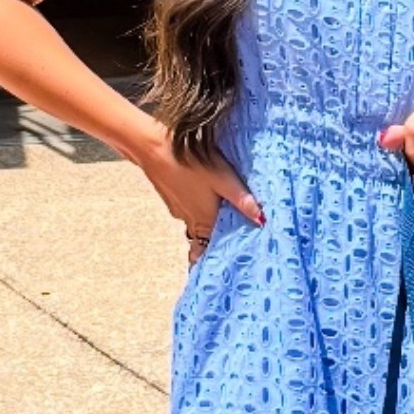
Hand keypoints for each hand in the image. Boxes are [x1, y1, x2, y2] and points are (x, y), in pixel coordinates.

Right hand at [137, 120, 264, 262]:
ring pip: (194, 220)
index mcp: (203, 221)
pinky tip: (200, 190)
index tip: (220, 266)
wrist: (151, 147)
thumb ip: (242, 200)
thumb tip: (261, 220)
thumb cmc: (189, 163)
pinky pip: (186, 207)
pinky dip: (194, 205)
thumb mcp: (222, 179)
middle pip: (202, 237)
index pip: (208, 251)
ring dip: (204, 219)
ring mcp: (177, 208)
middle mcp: (188, 219)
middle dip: (212, 239)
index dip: (214, 257)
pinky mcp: (169, 195)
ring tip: (218, 210)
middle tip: (228, 239)